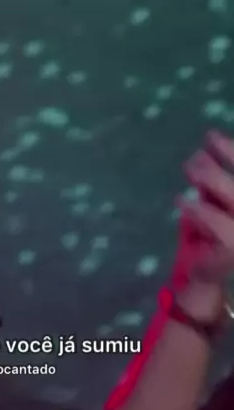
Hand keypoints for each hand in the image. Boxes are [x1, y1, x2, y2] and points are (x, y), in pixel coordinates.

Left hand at [180, 130, 233, 285]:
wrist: (203, 273)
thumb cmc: (208, 235)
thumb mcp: (211, 203)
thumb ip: (211, 183)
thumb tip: (203, 153)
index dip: (231, 150)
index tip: (209, 136)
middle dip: (219, 162)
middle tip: (194, 156)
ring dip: (210, 178)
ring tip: (189, 168)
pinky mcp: (233, 246)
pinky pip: (216, 220)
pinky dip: (198, 209)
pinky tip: (181, 200)